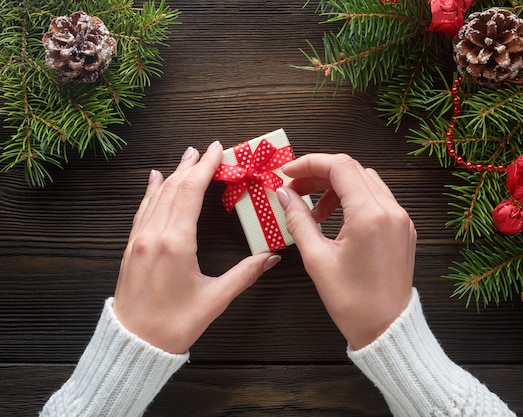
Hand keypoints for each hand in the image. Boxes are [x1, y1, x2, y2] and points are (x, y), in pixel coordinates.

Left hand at [113, 142, 280, 353]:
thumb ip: (245, 275)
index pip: (191, 193)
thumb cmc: (174, 325)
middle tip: (206, 148)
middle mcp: (154, 235)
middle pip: (173, 188)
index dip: (205, 168)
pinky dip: (151, 191)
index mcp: (176, 243)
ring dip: (172, 174)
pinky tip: (153, 180)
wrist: (133, 344)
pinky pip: (142, 210)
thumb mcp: (215, 299)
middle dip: (191, 165)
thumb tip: (272, 257)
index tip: (216, 150)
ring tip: (186, 156)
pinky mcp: (131, 248)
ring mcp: (139, 240)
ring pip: (156, 196)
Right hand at [278, 154, 415, 349]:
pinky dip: (355, 200)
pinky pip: (378, 199)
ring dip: (337, 187)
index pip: (339, 166)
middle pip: (352, 170)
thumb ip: (299, 220)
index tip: (288, 172)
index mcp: (370, 215)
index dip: (309, 163)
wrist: (387, 328)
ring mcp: (402, 219)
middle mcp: (391, 210)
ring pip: (366, 182)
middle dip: (320, 174)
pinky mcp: (404, 228)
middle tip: (295, 190)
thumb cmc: (353, 301)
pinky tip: (336, 220)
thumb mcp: (317, 259)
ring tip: (315, 212)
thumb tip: (284, 195)